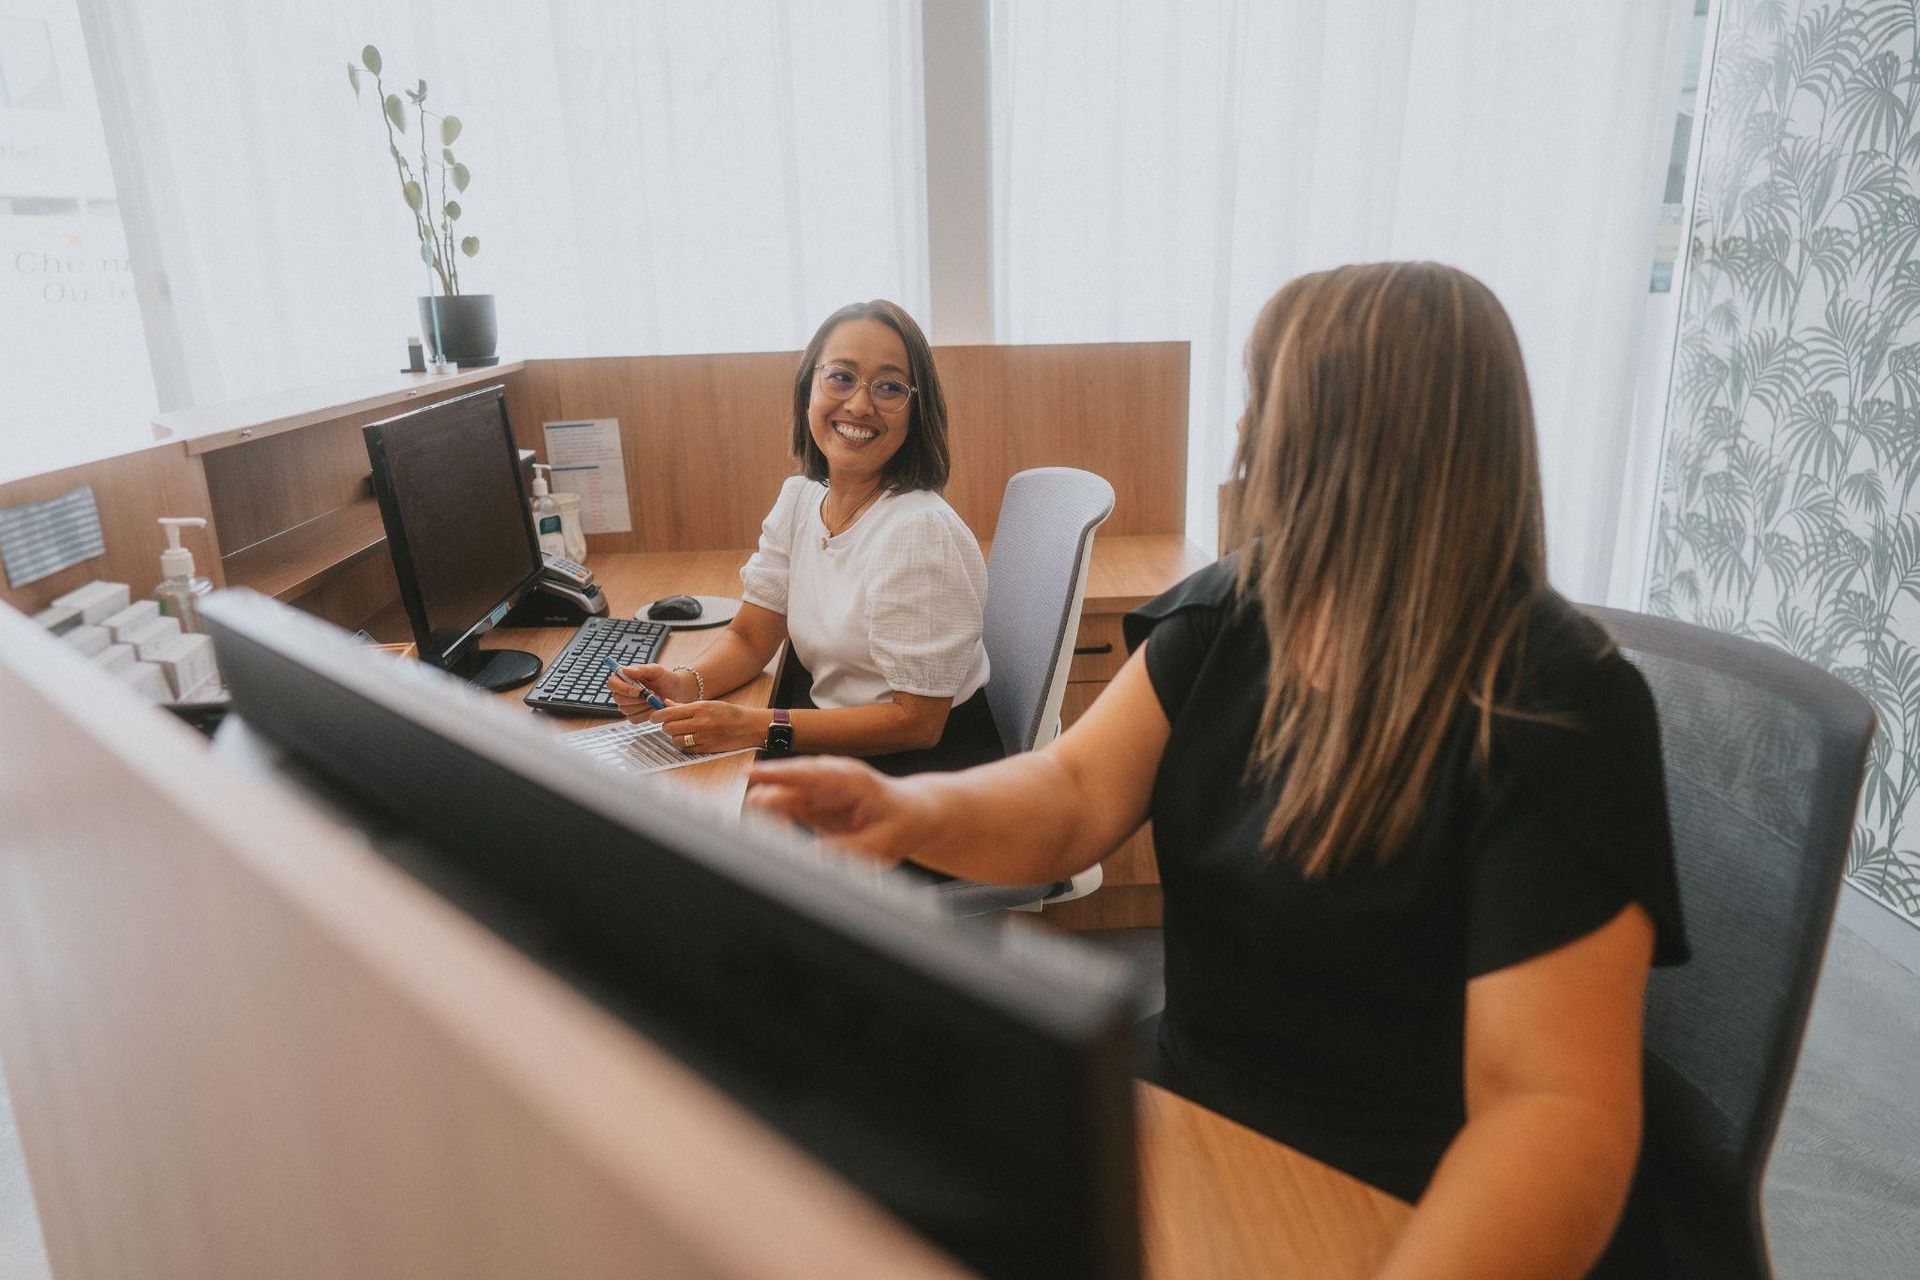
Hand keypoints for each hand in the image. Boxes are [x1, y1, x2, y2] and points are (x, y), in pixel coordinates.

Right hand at [605, 662, 693, 720]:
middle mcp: (623, 692)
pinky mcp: (634, 716)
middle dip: (636, 699)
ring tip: (655, 699)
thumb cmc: (666, 678)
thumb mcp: (656, 670)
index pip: (612, 683)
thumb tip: (624, 670)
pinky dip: (645, 714)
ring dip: (642, 706)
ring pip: (626, 710)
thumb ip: (641, 669)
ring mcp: (628, 705)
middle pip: (618, 699)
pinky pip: (634, 719)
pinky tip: (654, 708)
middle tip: (652, 694)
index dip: (621, 688)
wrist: (678, 691)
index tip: (637, 691)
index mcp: (624, 678)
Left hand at [652, 700, 769, 753]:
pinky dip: (684, 744)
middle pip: (669, 728)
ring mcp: (703, 737)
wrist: (749, 727)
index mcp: (700, 708)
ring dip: (675, 737)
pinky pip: (685, 748)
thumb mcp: (708, 704)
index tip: (653, 717)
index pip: (670, 713)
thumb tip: (666, 704)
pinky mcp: (706, 748)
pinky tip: (689, 740)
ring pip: (675, 740)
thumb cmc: (729, 713)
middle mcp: (700, 723)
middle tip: (670, 725)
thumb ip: (685, 706)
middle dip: (666, 726)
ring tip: (682, 732)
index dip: (657, 715)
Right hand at [745, 757, 931, 866]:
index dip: (780, 773)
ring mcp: (817, 789)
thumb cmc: (902, 823)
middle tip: (760, 829)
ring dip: (766, 814)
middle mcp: (829, 779)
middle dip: (765, 799)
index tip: (752, 774)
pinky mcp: (809, 802)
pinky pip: (780, 808)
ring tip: (770, 838)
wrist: (913, 814)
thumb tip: (811, 857)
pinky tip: (773, 836)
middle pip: (786, 782)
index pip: (810, 774)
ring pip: (778, 794)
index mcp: (851, 780)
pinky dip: (771, 822)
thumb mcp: (882, 845)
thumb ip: (847, 851)